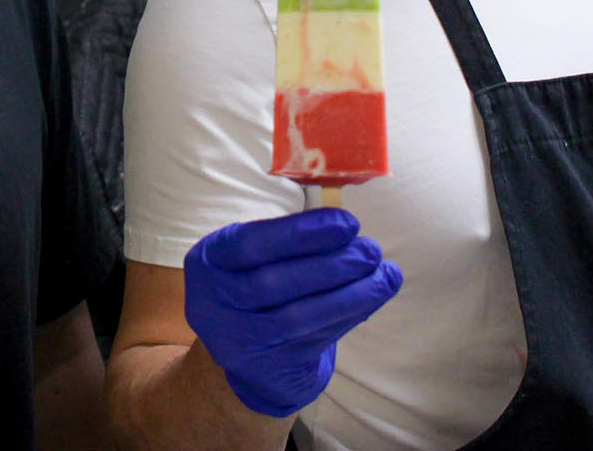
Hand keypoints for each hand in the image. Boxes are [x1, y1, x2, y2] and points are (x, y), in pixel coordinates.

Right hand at [184, 207, 401, 417]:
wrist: (243, 353)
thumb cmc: (254, 286)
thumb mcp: (250, 258)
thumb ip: (286, 240)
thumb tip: (345, 224)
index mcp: (207, 262)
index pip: (251, 244)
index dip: (300, 233)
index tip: (347, 223)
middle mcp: (214, 304)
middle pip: (273, 284)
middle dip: (330, 265)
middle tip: (371, 249)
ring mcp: (238, 342)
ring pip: (297, 318)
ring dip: (349, 294)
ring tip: (384, 273)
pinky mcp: (268, 369)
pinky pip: (314, 340)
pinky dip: (348, 316)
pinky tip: (373, 297)